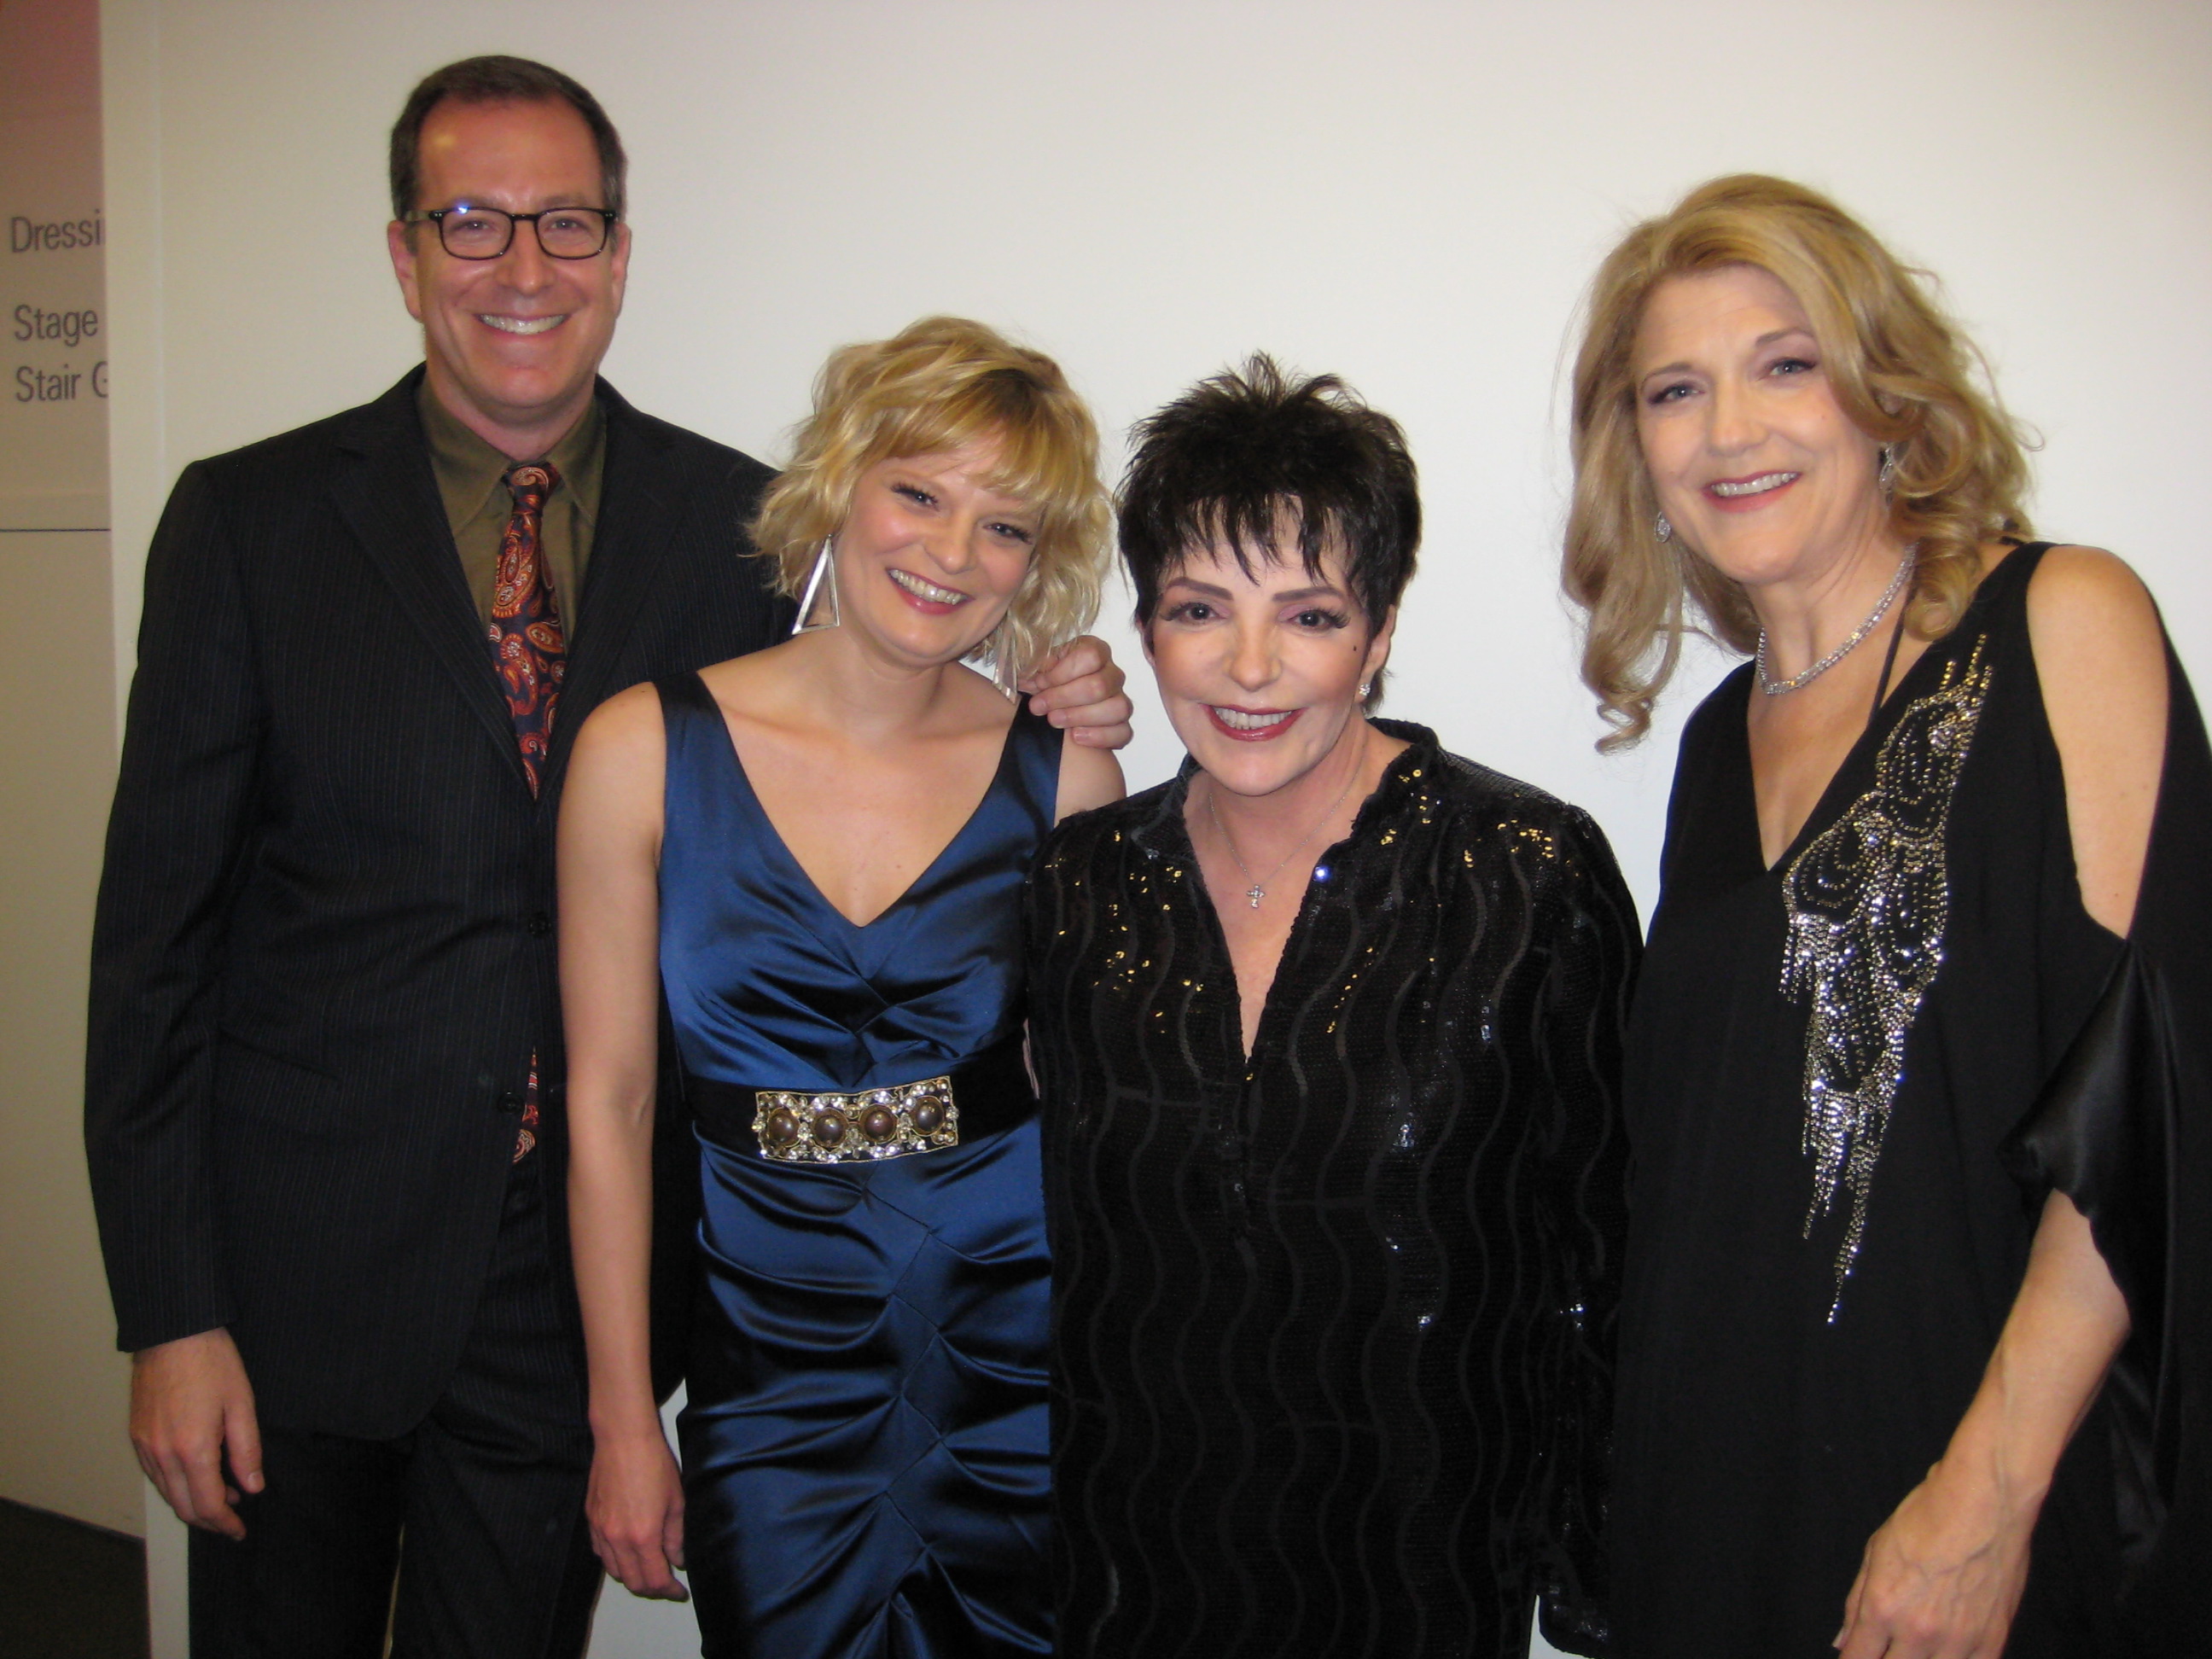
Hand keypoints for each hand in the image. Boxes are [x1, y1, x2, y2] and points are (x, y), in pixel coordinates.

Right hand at [130, 1328, 262, 1538]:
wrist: (172, 1333)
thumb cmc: (211, 1363)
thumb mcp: (241, 1403)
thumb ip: (247, 1450)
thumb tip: (251, 1487)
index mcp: (192, 1449)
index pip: (207, 1505)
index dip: (225, 1523)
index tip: (239, 1530)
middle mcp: (162, 1454)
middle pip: (183, 1507)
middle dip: (208, 1521)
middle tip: (231, 1521)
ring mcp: (145, 1446)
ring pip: (167, 1493)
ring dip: (192, 1503)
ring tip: (221, 1497)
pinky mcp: (137, 1436)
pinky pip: (154, 1474)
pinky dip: (175, 1485)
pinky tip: (195, 1474)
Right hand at [586, 1427, 688, 1600]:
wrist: (622, 1438)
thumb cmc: (654, 1464)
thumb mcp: (676, 1500)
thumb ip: (676, 1536)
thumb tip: (678, 1560)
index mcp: (643, 1536)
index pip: (655, 1580)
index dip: (669, 1591)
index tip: (679, 1592)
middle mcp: (618, 1539)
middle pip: (633, 1582)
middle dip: (652, 1588)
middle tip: (666, 1583)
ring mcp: (600, 1530)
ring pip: (614, 1570)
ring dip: (632, 1576)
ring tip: (648, 1568)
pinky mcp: (590, 1519)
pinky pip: (600, 1552)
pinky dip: (614, 1560)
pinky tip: (626, 1552)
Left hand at [1019, 634, 1131, 748]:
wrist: (1046, 708)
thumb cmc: (1043, 683)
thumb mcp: (1036, 668)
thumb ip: (1038, 667)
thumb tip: (1040, 674)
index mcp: (1095, 651)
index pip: (1091, 656)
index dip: (1063, 672)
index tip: (1040, 683)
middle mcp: (1112, 673)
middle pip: (1100, 685)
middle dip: (1063, 698)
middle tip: (1038, 706)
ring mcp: (1120, 700)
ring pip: (1117, 708)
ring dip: (1080, 717)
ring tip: (1054, 721)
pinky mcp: (1122, 726)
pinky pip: (1123, 732)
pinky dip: (1099, 737)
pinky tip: (1075, 736)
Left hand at [1834, 1457, 2035, 1658]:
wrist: (1985, 1503)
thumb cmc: (1927, 1517)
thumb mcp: (1875, 1552)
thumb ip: (1856, 1603)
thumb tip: (1843, 1641)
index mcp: (1883, 1607)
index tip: (1855, 1656)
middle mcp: (1919, 1632)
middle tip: (1886, 1647)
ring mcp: (1959, 1642)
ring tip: (1915, 1648)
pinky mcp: (1993, 1642)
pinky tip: (1945, 1653)